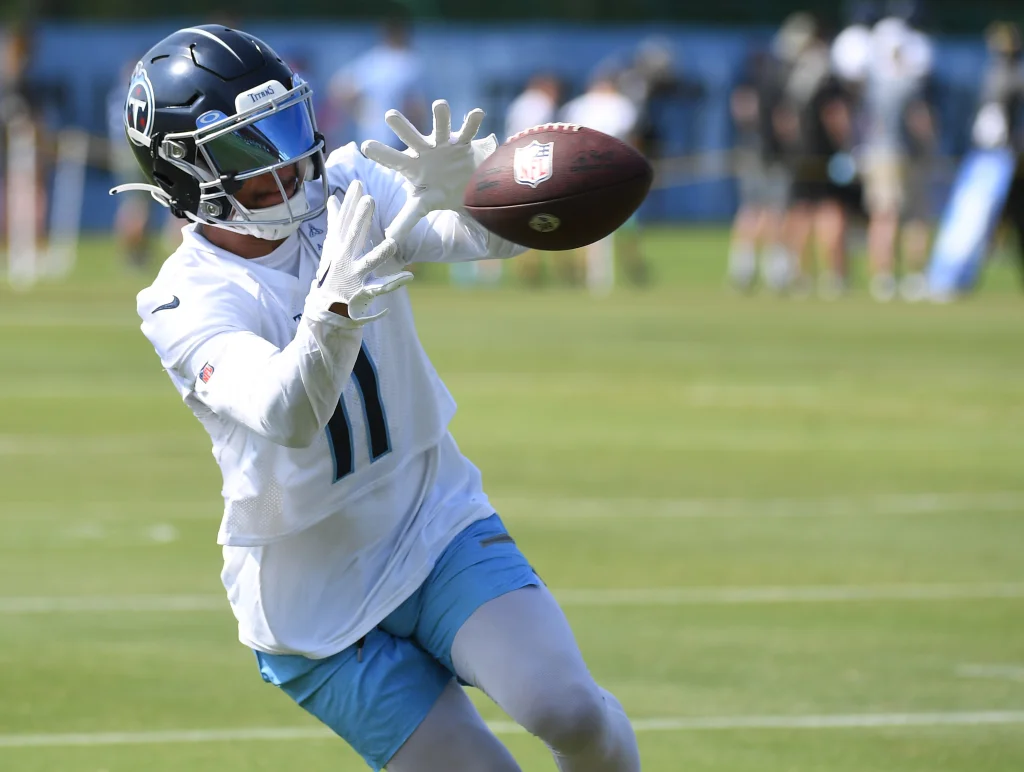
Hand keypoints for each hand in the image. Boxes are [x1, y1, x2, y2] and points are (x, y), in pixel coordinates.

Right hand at [306, 181, 412, 324]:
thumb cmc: (334, 270)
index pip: (345, 220)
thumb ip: (336, 221)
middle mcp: (346, 258)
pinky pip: (382, 287)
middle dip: (361, 218)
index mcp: (340, 245)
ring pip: (369, 262)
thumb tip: (332, 198)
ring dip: (379, 253)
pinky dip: (395, 282)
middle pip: (354, 235)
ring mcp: (355, 276)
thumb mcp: (333, 245)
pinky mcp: (364, 292)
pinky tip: (409, 276)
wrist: (328, 307)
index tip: (358, 184)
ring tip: (392, 242)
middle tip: (370, 199)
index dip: (352, 202)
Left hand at [361, 99, 497, 241]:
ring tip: (440, 105)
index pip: (393, 160)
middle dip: (402, 127)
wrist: (466, 186)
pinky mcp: (464, 143)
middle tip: (390, 116)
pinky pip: (469, 131)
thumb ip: (406, 220)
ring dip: (441, 117)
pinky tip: (477, 114)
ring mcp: (445, 145)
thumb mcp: (422, 205)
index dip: (381, 154)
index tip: (365, 146)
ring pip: (441, 128)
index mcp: (412, 166)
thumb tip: (389, 240)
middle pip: (412, 138)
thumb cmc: (440, 192)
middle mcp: (426, 152)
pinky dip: (472, 122)